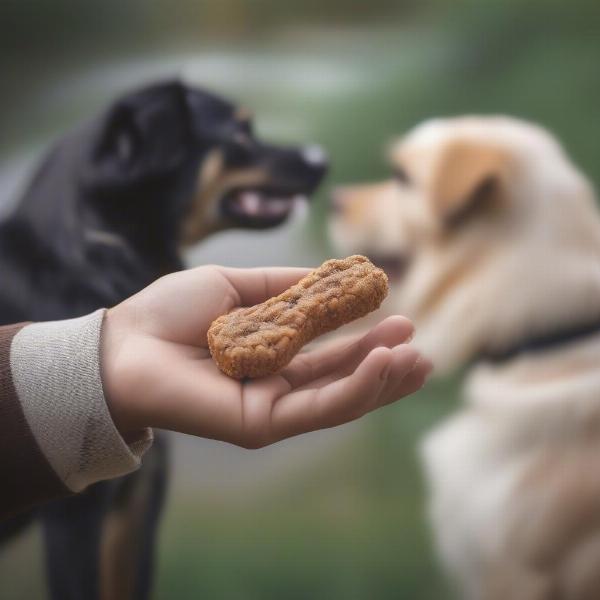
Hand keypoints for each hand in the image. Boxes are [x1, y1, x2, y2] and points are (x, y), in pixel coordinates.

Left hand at [101, 266, 431, 447]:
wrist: (126, 341)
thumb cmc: (173, 311)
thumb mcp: (240, 286)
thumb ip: (289, 287)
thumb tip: (339, 278)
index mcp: (272, 355)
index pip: (330, 356)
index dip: (366, 341)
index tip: (399, 317)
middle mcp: (276, 386)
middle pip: (342, 381)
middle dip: (384, 367)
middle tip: (421, 349)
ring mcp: (271, 409)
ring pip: (339, 399)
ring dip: (381, 380)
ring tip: (417, 360)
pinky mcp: (262, 425)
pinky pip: (319, 406)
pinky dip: (355, 387)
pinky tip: (383, 364)